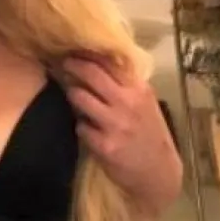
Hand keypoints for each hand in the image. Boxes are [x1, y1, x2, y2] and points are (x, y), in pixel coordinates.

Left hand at [62, 53, 182, 212]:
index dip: (87, 53)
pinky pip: (80, 126)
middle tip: (61, 62)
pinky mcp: (105, 145)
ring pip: (79, 97)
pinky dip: (81, 126)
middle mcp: (127, 103)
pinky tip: (87, 129)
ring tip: (73, 96)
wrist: (159, 172)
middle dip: (71, 65)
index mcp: (138, 89)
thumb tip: (94, 62)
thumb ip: (124, 84)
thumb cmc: (149, 134)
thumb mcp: (144, 103)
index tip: (73, 48)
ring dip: (72, 96)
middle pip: (90, 73)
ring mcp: (115, 124)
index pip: (109, 61)